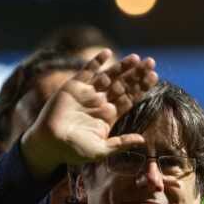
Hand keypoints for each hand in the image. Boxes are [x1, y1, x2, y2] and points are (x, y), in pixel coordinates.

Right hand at [18, 49, 157, 177]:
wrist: (49, 144)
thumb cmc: (74, 151)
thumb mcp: (101, 150)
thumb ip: (121, 143)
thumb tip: (143, 139)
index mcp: (110, 116)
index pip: (130, 98)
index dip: (142, 87)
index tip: (154, 77)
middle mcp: (101, 102)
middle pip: (123, 84)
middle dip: (137, 74)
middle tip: (151, 62)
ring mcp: (88, 93)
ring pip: (109, 76)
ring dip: (122, 66)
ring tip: (136, 58)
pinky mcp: (74, 86)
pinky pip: (87, 71)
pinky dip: (96, 62)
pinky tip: (107, 53)